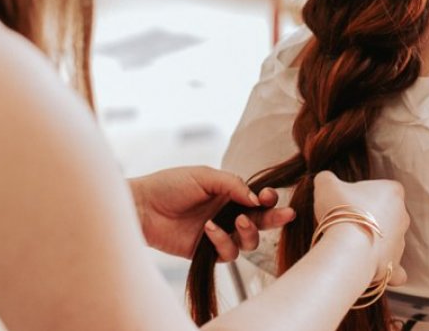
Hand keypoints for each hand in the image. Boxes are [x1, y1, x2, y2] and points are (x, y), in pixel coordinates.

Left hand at [130, 166, 295, 260]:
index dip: (268, 198)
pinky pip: (228, 252)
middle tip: (287, 215)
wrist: (142, 206)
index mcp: (229, 193)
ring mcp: (219, 234)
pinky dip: (223, 240)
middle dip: (275, 218)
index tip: (269, 196)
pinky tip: (209, 228)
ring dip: (250, 231)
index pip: (257, 198)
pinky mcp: (208, 252)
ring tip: (239, 220)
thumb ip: (233, 184)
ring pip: (249, 241)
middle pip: (261, 221)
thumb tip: (256, 199)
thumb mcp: (204, 176)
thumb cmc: (170, 185)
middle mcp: (228, 214)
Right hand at [313, 171, 409, 285]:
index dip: (365, 193)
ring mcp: (400, 242)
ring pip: (388, 240)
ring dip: (374, 242)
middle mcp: (403, 216)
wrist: (347, 246)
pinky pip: (395, 269)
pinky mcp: (395, 265)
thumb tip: (325, 180)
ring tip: (350, 245)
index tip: (349, 200)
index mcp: (393, 192)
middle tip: (347, 221)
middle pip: (387, 214)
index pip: (383, 188)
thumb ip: (327, 179)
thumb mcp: (326, 185)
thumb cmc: (340, 210)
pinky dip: (386, 270)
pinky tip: (373, 269)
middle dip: (370, 217)